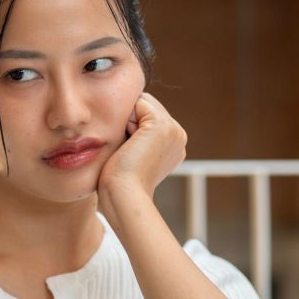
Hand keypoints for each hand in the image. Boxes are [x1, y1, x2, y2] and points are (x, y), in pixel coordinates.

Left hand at [97, 93, 185, 222]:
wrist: (123, 195)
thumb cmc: (119, 182)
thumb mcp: (132, 154)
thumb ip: (135, 135)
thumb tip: (125, 122)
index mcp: (174, 144)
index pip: (147, 115)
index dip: (130, 126)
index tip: (129, 153)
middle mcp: (179, 135)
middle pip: (146, 105)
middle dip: (130, 121)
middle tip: (129, 151)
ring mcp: (174, 129)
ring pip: (142, 103)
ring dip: (127, 121)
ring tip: (130, 148)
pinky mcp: (162, 125)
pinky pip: (139, 102)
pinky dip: (127, 119)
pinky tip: (130, 143)